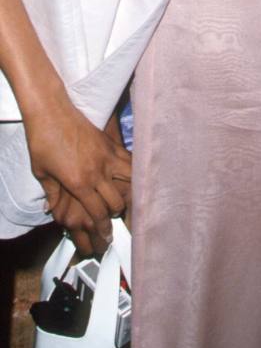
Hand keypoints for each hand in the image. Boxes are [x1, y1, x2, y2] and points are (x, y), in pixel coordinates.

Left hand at [25, 90, 131, 253]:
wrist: (51, 111)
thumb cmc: (42, 141)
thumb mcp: (41, 173)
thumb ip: (51, 194)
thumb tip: (51, 211)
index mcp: (79, 183)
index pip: (97, 213)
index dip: (103, 228)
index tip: (107, 237)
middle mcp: (97, 171)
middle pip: (116, 201)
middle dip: (116, 216)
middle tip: (116, 222)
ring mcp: (107, 155)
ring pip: (130, 180)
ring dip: (130, 192)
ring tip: (129, 199)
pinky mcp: (110, 143)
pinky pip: (129, 160)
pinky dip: (132, 171)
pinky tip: (132, 177)